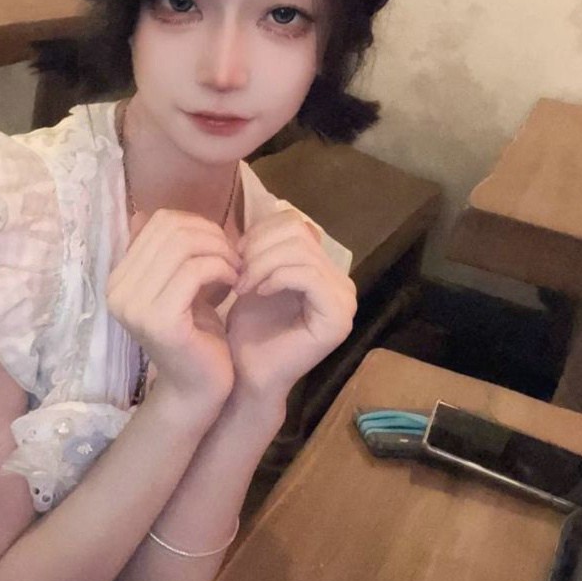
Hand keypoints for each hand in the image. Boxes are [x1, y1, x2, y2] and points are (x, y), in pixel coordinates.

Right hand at [106, 209, 240, 414]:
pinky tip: (234, 283)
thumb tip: (148, 212)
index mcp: (119, 278)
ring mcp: (134, 305)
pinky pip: (195, 271)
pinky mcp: (159, 319)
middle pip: (171, 228)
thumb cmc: (196, 335)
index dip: (197, 224)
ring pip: (184, 246)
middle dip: (211, 235)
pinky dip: (221, 269)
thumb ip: (168, 252)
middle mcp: (117, 289)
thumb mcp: (180, 285)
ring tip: (236, 270)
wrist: (199, 388)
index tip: (220, 247)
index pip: (158, 221)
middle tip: (234, 256)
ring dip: (220, 252)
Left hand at [226, 210, 356, 399]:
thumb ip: (268, 245)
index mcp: (323, 269)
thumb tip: (272, 207)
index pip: (295, 223)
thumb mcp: (255, 275)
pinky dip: (277, 277)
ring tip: (242, 284)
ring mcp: (345, 300)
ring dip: (262, 264)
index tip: (235, 254)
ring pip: (301, 252)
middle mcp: (341, 282)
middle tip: (237, 271)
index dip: (261, 231)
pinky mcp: (338, 317)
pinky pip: (308, 275)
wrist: (247, 373)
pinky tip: (258, 292)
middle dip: (260, 247)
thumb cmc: (248, 329)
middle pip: (299, 232)